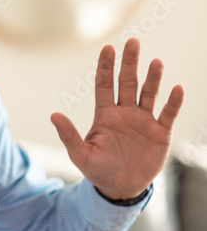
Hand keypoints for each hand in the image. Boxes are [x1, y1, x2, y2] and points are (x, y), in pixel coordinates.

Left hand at [50, 38, 183, 199]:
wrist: (121, 189)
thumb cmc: (98, 170)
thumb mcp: (81, 155)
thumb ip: (69, 135)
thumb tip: (53, 115)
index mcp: (105, 114)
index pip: (105, 84)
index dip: (106, 66)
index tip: (108, 47)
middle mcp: (125, 112)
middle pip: (127, 82)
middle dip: (130, 62)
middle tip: (133, 42)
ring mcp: (144, 120)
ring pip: (149, 93)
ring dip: (153, 78)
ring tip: (156, 61)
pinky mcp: (161, 132)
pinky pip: (168, 113)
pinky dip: (173, 102)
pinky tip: (177, 88)